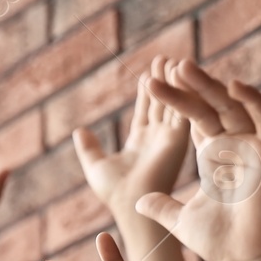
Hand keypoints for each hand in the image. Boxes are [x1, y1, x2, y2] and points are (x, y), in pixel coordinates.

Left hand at [73, 57, 189, 217]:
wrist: (130, 202)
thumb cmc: (113, 191)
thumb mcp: (95, 165)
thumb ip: (88, 147)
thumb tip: (78, 131)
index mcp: (141, 143)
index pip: (145, 111)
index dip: (147, 91)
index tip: (148, 72)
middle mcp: (158, 139)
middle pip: (161, 103)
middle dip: (163, 80)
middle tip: (164, 58)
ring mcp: (170, 138)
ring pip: (174, 103)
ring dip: (174, 82)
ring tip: (173, 59)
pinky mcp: (178, 139)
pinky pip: (182, 110)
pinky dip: (182, 91)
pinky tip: (180, 73)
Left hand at [137, 62, 260, 260]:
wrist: (246, 258)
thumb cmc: (218, 242)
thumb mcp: (179, 219)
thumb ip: (161, 206)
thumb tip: (138, 202)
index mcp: (213, 156)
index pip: (193, 120)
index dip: (175, 102)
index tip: (151, 85)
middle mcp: (234, 146)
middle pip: (208, 107)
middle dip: (186, 89)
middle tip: (162, 70)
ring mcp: (253, 147)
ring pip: (231, 106)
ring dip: (208, 86)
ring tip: (181, 68)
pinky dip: (253, 99)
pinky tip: (232, 84)